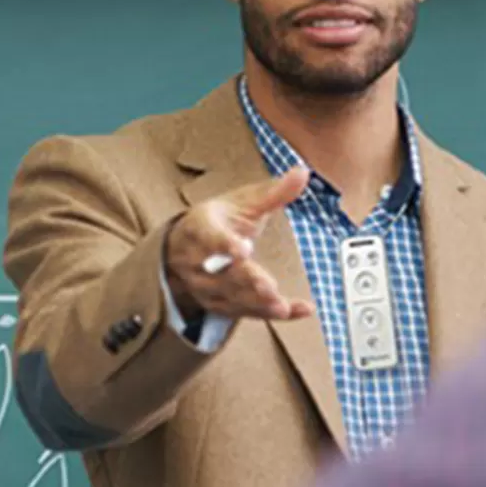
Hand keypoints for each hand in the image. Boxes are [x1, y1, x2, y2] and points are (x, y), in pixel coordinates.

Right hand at [165, 166, 314, 321]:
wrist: (183, 249)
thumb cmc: (216, 221)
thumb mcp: (240, 203)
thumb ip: (273, 193)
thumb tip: (302, 173)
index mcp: (200, 229)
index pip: (210, 237)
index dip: (224, 245)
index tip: (242, 249)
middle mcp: (198, 262)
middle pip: (221, 274)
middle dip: (245, 280)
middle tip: (267, 286)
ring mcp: (207, 287)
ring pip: (231, 298)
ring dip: (257, 303)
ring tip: (281, 306)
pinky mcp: (221, 304)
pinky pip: (247, 313)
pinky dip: (271, 314)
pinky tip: (296, 311)